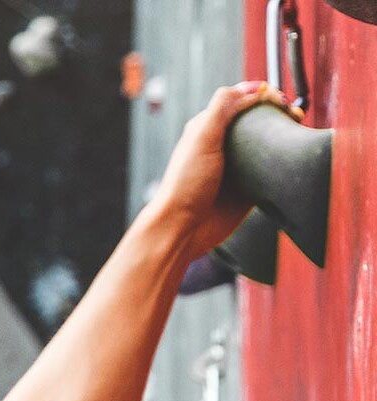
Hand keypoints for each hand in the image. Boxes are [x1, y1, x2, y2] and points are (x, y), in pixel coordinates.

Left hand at [150, 81, 303, 261]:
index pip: (241, 100)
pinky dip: (282, 165)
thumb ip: (223, 107)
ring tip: (298, 130)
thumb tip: (252, 89)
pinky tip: (293, 158)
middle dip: (278, 113)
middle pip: (257, 121)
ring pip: (267, 145)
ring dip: (283, 136)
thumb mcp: (201, 136)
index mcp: (210, 128)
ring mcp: (237, 168)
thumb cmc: (186, 184)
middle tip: (295, 114)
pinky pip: (270, 172)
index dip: (262, 95)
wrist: (183, 230)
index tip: (280, 99)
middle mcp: (224, 146)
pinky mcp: (248, 190)